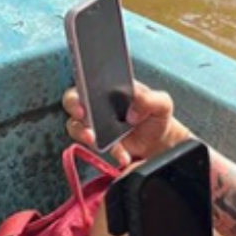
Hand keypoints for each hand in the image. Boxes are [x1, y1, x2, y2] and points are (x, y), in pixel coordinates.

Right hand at [62, 81, 191, 165]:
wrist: (160, 140)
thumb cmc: (156, 115)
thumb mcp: (161, 103)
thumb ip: (150, 100)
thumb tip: (133, 110)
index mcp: (110, 88)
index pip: (87, 80)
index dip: (81, 84)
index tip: (85, 93)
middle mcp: (98, 105)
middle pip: (73, 102)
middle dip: (75, 108)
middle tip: (83, 115)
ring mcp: (96, 125)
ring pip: (77, 126)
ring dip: (82, 132)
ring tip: (94, 139)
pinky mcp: (100, 143)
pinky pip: (96, 147)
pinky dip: (110, 152)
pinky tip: (124, 155)